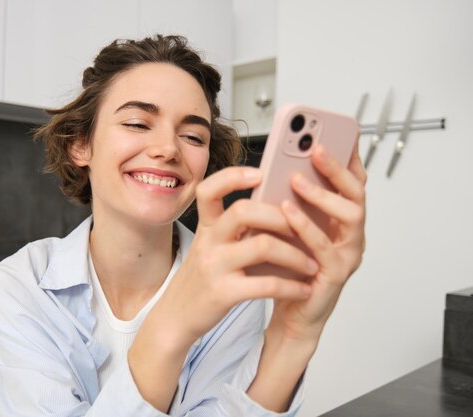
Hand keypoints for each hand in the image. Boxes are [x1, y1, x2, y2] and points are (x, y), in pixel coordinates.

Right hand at [155, 166, 317, 348]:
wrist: (176, 317)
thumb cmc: (203, 279)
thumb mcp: (210, 247)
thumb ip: (233, 229)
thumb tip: (277, 211)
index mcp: (206, 227)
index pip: (209, 189)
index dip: (233, 176)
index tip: (260, 173)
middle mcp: (208, 241)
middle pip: (244, 211)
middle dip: (281, 217)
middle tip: (303, 227)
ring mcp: (214, 266)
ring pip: (262, 246)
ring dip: (295, 254)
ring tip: (312, 263)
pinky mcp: (223, 293)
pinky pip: (265, 284)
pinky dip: (291, 286)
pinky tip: (303, 289)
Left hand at [270, 141, 366, 342]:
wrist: (289, 310)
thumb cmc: (288, 267)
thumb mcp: (286, 227)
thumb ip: (287, 202)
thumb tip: (274, 169)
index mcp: (340, 220)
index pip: (352, 182)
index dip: (348, 157)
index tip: (338, 132)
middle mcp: (351, 234)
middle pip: (357, 193)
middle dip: (338, 168)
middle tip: (316, 149)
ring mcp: (348, 254)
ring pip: (351, 216)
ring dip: (324, 194)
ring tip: (297, 179)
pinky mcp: (336, 274)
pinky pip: (325, 246)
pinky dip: (306, 227)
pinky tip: (287, 212)